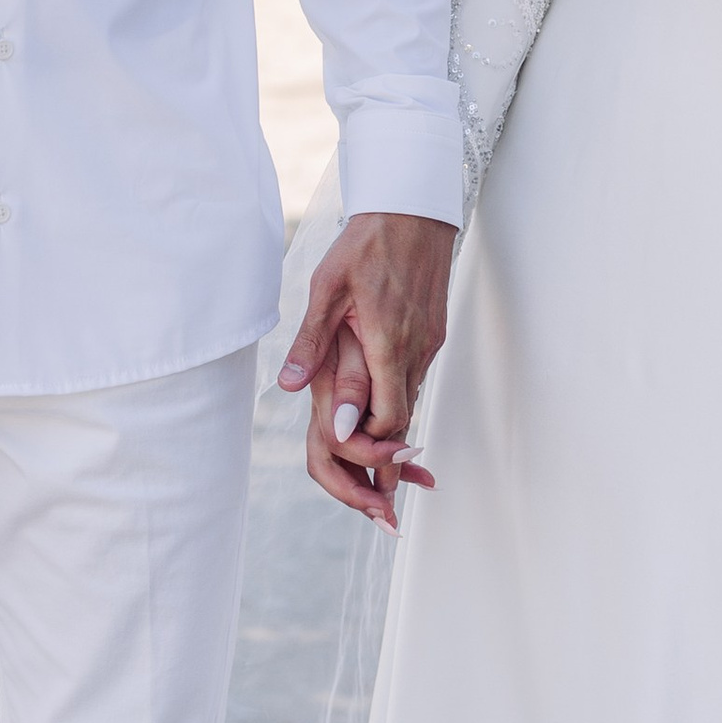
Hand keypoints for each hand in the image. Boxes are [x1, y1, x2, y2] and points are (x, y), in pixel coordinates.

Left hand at [278, 210, 456, 529]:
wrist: (413, 208)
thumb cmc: (365, 244)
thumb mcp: (326, 289)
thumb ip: (311, 343)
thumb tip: (290, 388)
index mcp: (387, 344)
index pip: (387, 419)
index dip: (372, 451)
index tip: (359, 473)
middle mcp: (414, 351)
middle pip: (403, 424)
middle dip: (389, 468)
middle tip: (382, 514)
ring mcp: (428, 344)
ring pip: (410, 405)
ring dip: (394, 441)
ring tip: (382, 487)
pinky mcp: (431, 335)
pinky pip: (415, 382)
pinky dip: (401, 408)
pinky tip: (387, 423)